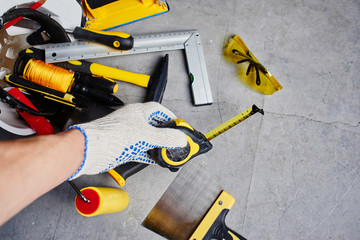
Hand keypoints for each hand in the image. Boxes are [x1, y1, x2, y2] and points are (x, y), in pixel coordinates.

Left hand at [68, 102, 186, 179]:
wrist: (89, 150)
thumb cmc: (109, 135)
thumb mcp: (144, 136)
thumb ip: (164, 138)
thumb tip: (180, 138)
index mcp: (137, 112)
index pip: (159, 110)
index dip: (170, 117)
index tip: (180, 126)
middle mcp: (133, 122)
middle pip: (154, 126)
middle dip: (166, 134)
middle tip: (176, 140)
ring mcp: (127, 135)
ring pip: (148, 139)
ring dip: (158, 145)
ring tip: (168, 151)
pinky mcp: (123, 147)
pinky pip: (141, 150)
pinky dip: (149, 154)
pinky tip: (156, 159)